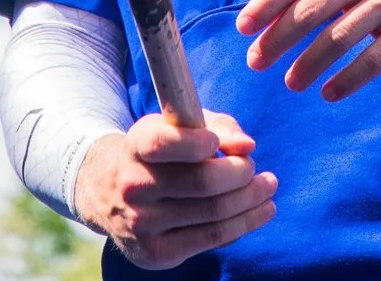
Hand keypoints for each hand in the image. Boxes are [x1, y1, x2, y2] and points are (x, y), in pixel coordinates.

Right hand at [75, 109, 275, 269]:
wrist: (112, 196)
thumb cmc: (161, 153)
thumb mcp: (179, 127)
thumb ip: (216, 127)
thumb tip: (246, 145)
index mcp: (135, 146)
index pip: (163, 143)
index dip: (198, 142)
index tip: (224, 143)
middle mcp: (133, 186)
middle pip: (202, 182)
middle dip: (241, 173)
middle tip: (254, 168)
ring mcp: (142, 224)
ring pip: (214, 212)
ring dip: (251, 199)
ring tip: (268, 186)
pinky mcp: (157, 252)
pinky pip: (213, 238)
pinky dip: (245, 223)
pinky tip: (262, 210)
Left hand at [237, 0, 380, 99]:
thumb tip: (267, 17)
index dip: (266, 5)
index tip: (244, 29)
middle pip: (311, 11)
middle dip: (278, 40)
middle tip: (257, 62)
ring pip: (340, 37)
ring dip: (309, 64)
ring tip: (291, 83)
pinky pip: (376, 59)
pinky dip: (349, 80)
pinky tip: (330, 93)